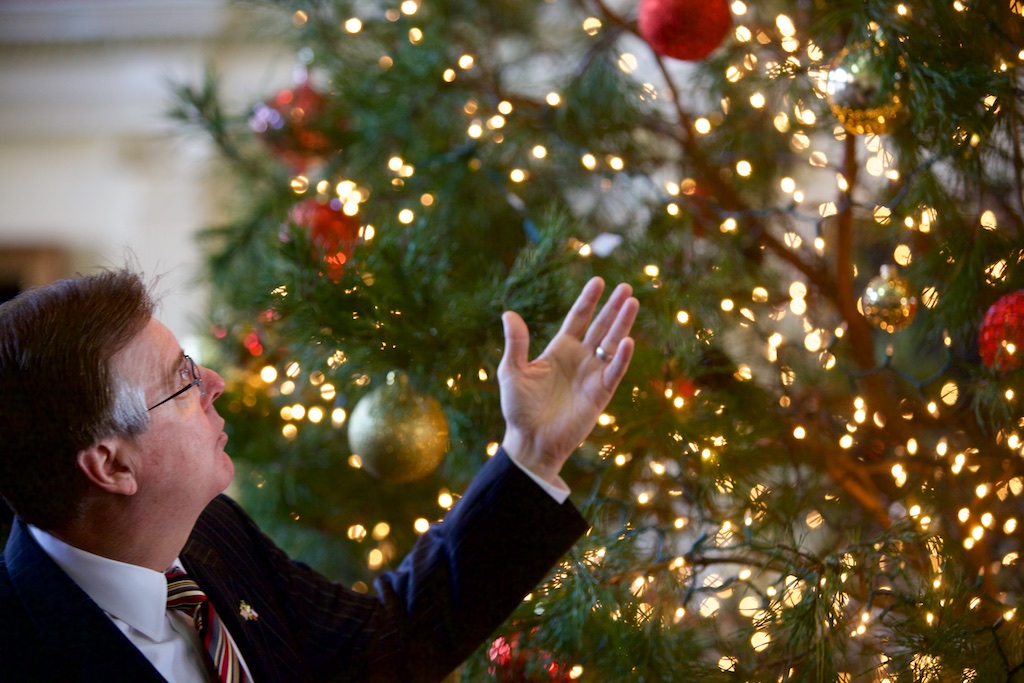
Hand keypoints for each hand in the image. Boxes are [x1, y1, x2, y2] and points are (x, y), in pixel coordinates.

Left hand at [498, 277, 638, 485]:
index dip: (588, 300)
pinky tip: (627, 340)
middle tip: (627, 288)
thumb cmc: (519, 408)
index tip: (598, 281)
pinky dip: (621, 357)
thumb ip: (516, 343)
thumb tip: (509, 314)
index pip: (578, 319)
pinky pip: (613, 371)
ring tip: (633, 303)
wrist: (530, 441)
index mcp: (559, 350)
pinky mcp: (600, 394)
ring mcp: (592, 375)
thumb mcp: (512, 371)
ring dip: (622, 324)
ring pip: (611, 344)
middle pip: (600, 327)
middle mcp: (579, 359)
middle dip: (613, 308)